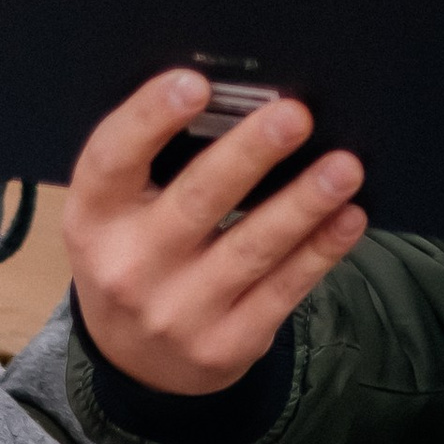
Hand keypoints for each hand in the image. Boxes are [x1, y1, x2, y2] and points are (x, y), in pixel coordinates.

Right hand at [64, 71, 367, 396]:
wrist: (133, 360)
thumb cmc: (134, 252)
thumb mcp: (119, 211)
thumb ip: (157, 161)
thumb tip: (237, 97)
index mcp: (94, 217)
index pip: (113, 160)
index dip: (150, 118)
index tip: (195, 83)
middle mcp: (128, 267)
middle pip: (196, 200)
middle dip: (250, 154)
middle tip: (295, 115)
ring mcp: (177, 313)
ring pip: (252, 247)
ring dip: (303, 203)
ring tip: (343, 167)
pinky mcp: (225, 346)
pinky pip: (282, 290)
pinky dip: (321, 250)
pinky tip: (348, 217)